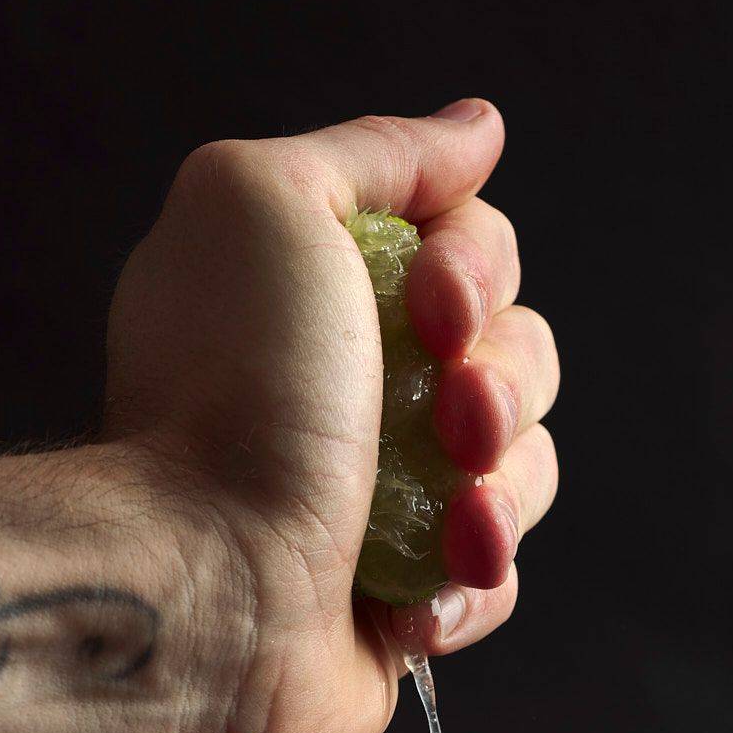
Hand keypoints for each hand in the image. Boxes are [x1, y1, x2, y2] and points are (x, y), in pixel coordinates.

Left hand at [102, 98, 560, 732]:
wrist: (208, 585)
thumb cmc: (225, 399)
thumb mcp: (266, 202)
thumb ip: (373, 152)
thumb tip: (476, 130)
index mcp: (325, 298)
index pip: (469, 249)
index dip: (478, 266)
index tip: (433, 299)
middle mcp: (356, 394)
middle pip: (517, 351)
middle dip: (502, 376)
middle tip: (447, 409)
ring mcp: (386, 502)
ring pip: (524, 465)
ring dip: (502, 482)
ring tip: (451, 513)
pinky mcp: (405, 602)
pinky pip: (498, 576)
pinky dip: (474, 578)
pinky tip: (417, 595)